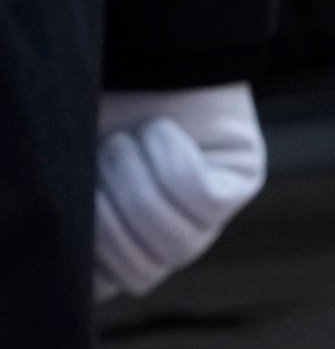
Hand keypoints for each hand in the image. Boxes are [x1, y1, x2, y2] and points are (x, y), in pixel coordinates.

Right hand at [94, 82, 263, 300]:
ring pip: (171, 235)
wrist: (146, 62)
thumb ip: (82, 220)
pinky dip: (172, 159)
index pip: (106, 286)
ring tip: (133, 139)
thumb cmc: (101, 120)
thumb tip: (85, 262)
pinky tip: (164, 132)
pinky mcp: (240, 184)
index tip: (81, 196)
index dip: (89, 249)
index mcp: (123, 251)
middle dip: (109, 208)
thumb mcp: (78, 173)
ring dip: (139, 179)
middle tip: (107, 152)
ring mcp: (211, 220)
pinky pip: (201, 198)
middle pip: (138, 269)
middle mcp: (171, 246)